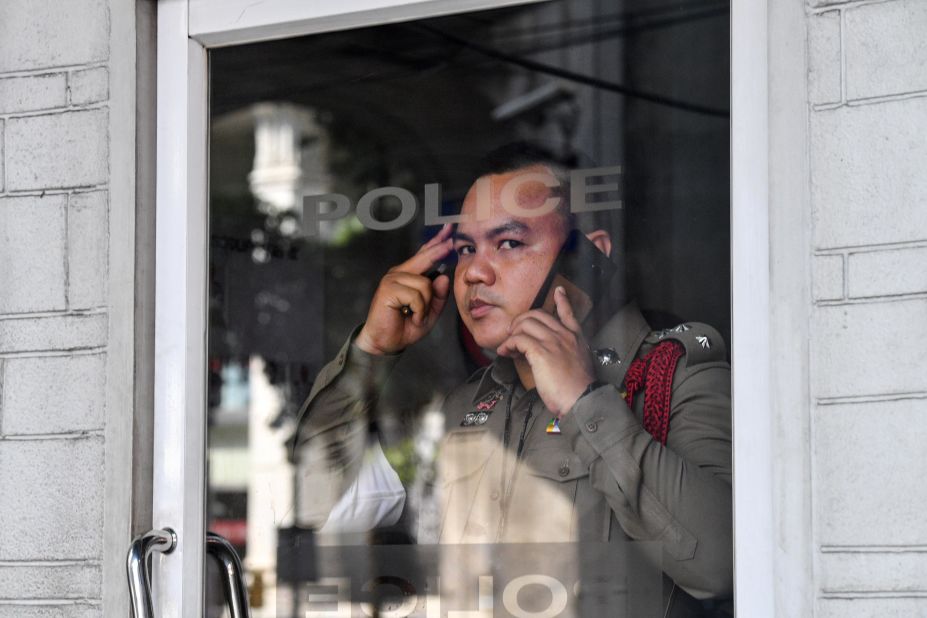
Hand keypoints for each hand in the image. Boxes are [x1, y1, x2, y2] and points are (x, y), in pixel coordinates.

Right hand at [355, 224, 453, 354]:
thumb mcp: (429, 312)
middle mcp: (399, 273)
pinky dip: (419, 310)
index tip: (449, 229)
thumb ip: (438, 296)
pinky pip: (417, 295)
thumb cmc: (406, 326)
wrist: (386, 343)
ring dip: (426, 305)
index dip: (436, 242)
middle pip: (425, 258)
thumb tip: (443, 276)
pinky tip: (411, 317)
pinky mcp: (388, 289)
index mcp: (409, 275)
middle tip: (453, 242)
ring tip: (416, 316)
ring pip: (425, 284)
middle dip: (439, 250)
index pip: (424, 254)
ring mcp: (392, 279)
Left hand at [496, 286, 595, 416]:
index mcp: (576, 338)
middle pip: (538, 315)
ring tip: (507, 346)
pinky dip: (508, 344)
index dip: (562, 301)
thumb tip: (551, 356)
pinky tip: (505, 352)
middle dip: (520, 321)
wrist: (583, 399)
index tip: (558, 291)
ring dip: (512, 333)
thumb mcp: (580, 366)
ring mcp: (553, 342)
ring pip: (525, 324)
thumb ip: (568, 355)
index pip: (569, 314)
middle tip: (513, 333)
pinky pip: (518, 339)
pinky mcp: (541, 352)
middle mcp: (565, 336)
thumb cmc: (579, 389)